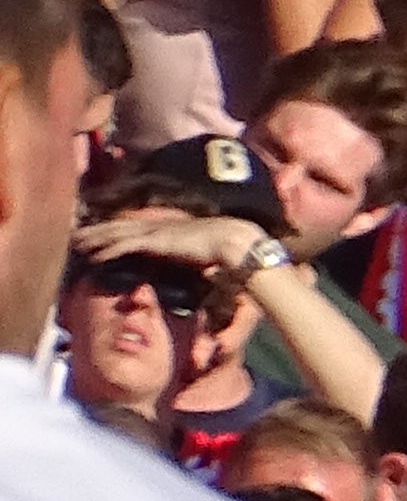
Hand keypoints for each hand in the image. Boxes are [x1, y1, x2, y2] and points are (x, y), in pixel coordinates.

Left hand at [81, 208, 275, 271]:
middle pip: (120, 226)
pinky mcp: (155, 241)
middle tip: (77, 234)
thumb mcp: (210, 255)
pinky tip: (94, 256)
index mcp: (169, 227)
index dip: (117, 228)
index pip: (136, 226)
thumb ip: (203, 262)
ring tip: (76, 243)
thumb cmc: (229, 250)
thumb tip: (210, 274)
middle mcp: (158, 225)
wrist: (236, 241)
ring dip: (95, 238)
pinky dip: (108, 250)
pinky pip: (125, 246)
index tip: (101, 231)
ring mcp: (155, 232)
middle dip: (97, 230)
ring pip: (116, 233)